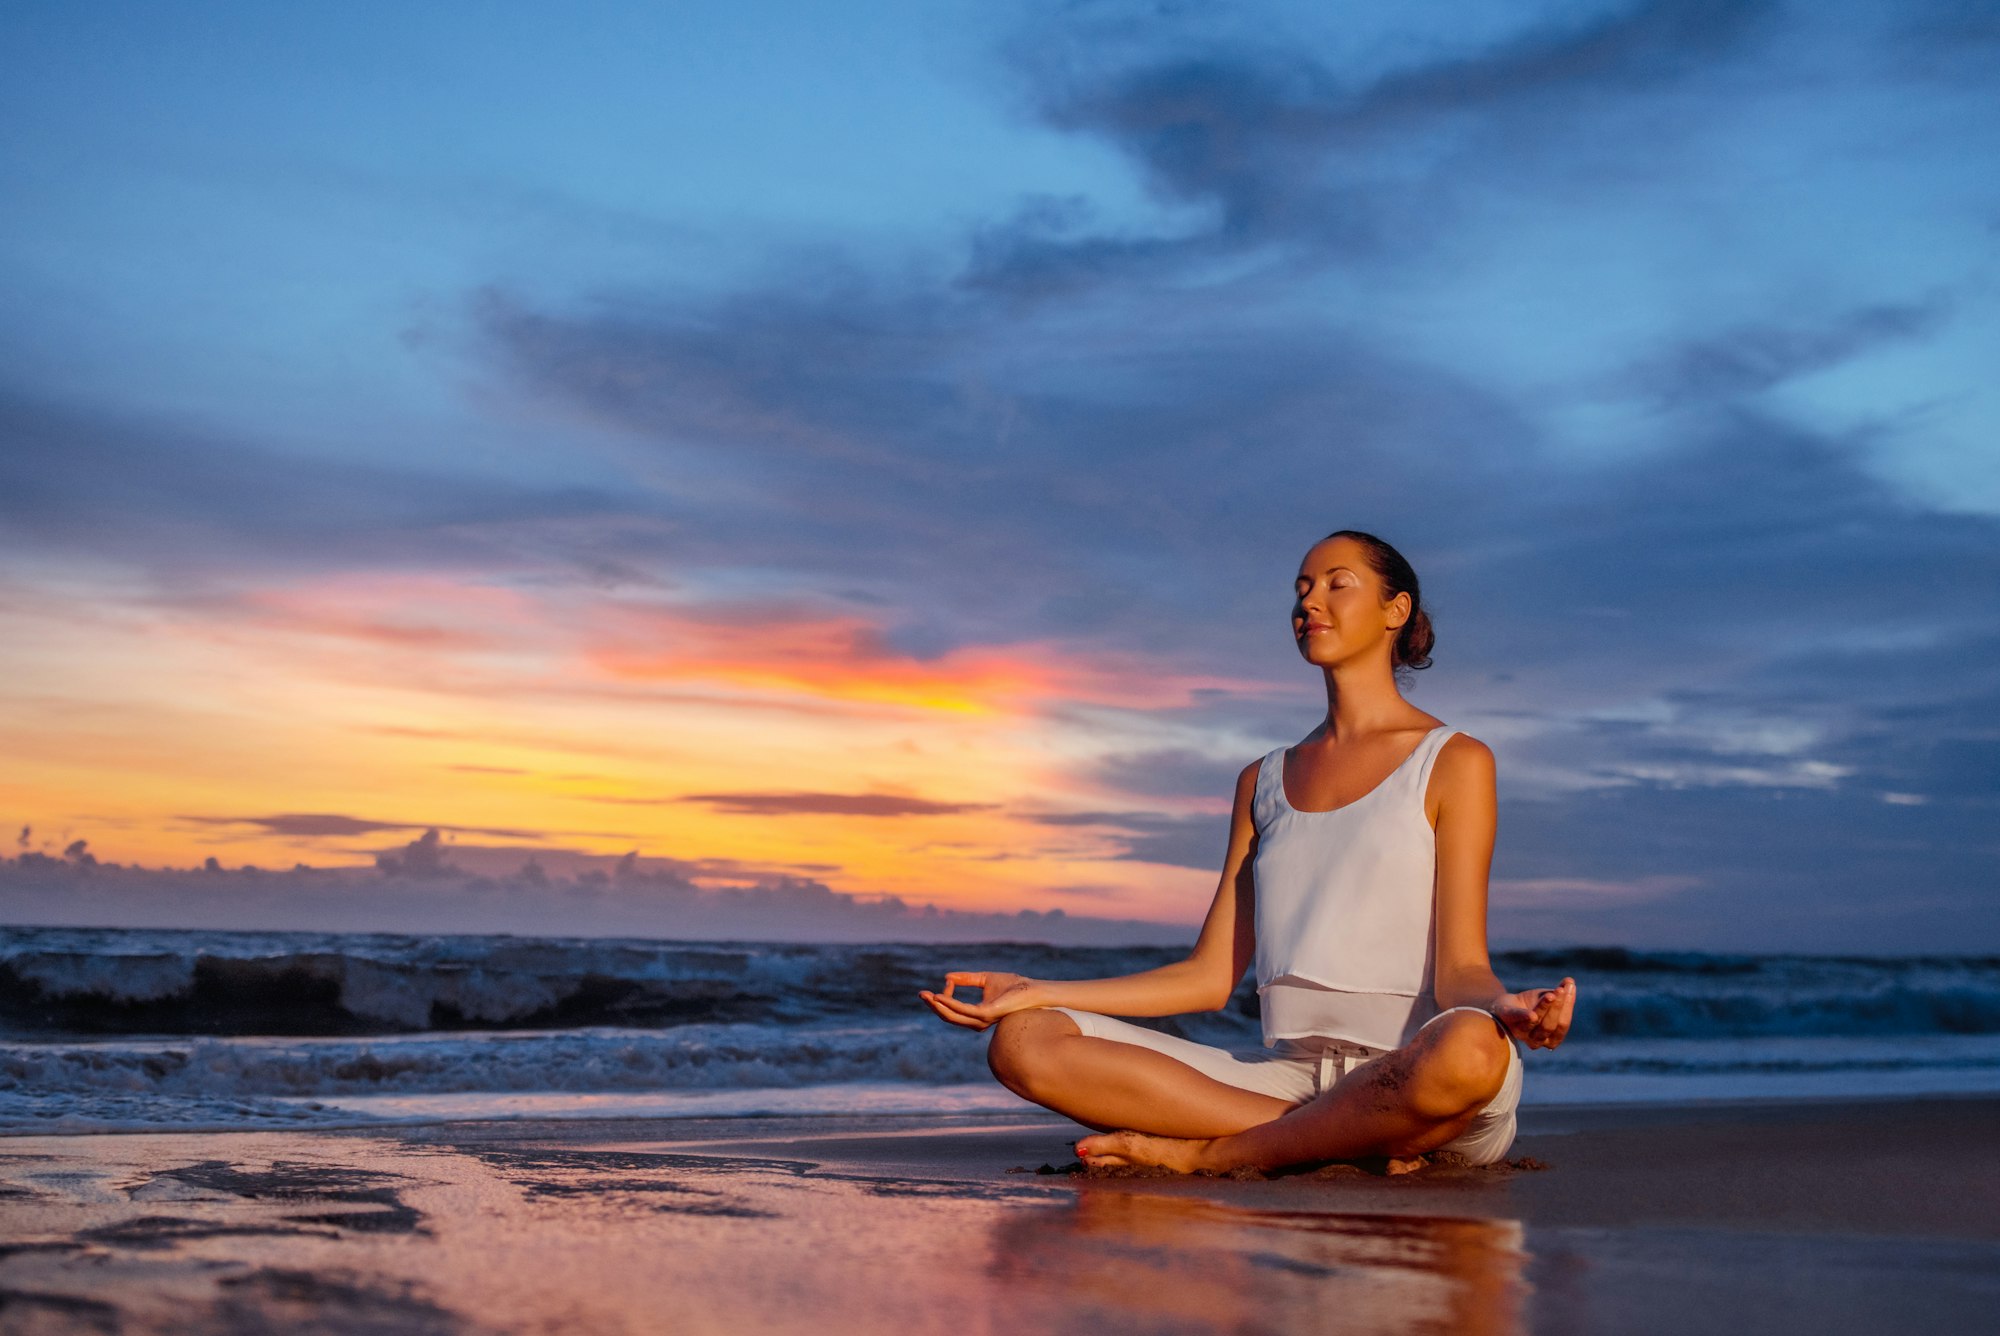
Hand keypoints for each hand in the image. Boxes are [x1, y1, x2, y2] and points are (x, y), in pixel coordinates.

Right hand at [918, 971, 1039, 1030]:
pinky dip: (950, 1003)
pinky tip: (941, 996)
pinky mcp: (985, 1014)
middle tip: (921, 994)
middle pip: (949, 1016)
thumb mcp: (983, 979)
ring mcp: (981, 1019)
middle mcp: (977, 1021)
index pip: (954, 1011)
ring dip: (938, 1005)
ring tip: (927, 996)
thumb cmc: (1012, 985)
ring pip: (953, 1016)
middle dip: (934, 1006)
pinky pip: (963, 1010)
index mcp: (977, 1015)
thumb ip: (966, 978)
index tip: (946, 982)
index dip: (945, 998)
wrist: (1030, 989)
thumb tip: (947, 977)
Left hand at [1490, 977, 1575, 1049]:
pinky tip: (1532, 1014)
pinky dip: (1523, 1016)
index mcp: (1550, 1039)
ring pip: (1534, 1022)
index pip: (1562, 1025)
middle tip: (1560, 990)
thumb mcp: (1548, 998)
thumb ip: (1561, 992)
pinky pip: (1515, 1018)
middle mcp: (1536, 1040)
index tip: (1569, 989)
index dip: (1567, 1008)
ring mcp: (1520, 1032)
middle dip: (1557, 1008)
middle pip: (1549, 1026)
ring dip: (1544, 1007)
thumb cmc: (1532, 1005)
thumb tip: (1570, 981)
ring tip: (1550, 995)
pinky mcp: (1506, 1019)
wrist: (1506, 1004)